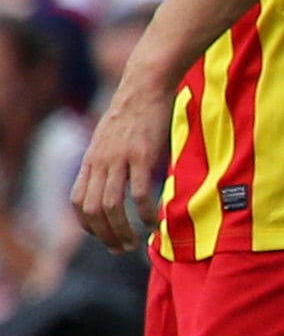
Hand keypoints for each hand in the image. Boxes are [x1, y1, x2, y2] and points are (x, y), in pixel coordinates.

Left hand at [72, 71, 170, 252]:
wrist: (144, 86)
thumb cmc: (133, 112)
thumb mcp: (110, 138)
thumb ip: (108, 160)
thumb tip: (114, 179)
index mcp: (91, 160)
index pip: (78, 202)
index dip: (87, 225)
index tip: (104, 236)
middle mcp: (100, 162)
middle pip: (93, 210)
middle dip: (105, 236)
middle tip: (121, 249)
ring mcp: (119, 159)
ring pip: (112, 206)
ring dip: (122, 230)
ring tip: (135, 243)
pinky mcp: (142, 155)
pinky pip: (138, 192)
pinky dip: (144, 212)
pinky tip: (153, 222)